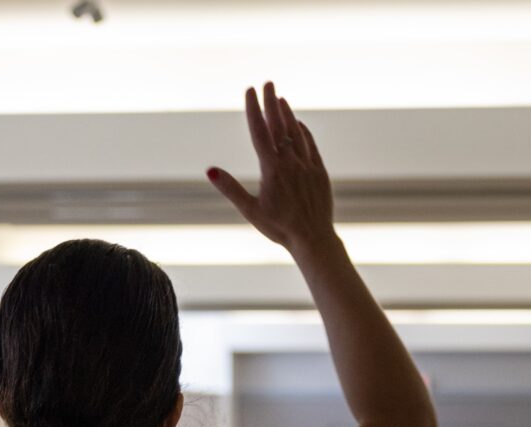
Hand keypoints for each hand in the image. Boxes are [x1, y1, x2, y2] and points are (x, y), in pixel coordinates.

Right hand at [207, 83, 335, 255]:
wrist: (313, 239)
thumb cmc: (279, 228)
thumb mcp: (250, 210)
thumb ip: (231, 188)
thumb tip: (210, 170)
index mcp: (272, 169)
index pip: (259, 131)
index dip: (253, 109)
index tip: (249, 90)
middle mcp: (290, 162)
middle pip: (279, 126)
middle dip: (271, 102)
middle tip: (267, 83)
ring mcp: (307, 165)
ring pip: (296, 132)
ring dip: (287, 114)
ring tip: (280, 98)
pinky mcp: (319, 172)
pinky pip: (310, 145)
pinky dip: (303, 132)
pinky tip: (298, 124)